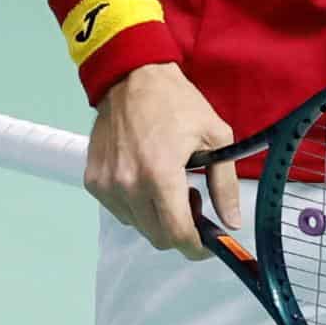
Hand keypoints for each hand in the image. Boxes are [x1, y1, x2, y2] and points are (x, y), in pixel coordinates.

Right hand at [85, 62, 240, 257]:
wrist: (132, 77)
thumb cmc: (177, 102)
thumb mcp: (215, 135)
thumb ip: (225, 184)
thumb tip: (232, 223)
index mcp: (160, 175)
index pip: (177, 235)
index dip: (196, 247)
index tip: (208, 243)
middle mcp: (128, 185)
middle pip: (157, 237)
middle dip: (180, 229)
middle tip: (192, 200)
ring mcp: (107, 185)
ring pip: (137, 225)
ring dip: (156, 217)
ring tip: (168, 185)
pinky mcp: (93, 180)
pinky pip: (119, 210)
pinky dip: (136, 205)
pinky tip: (146, 179)